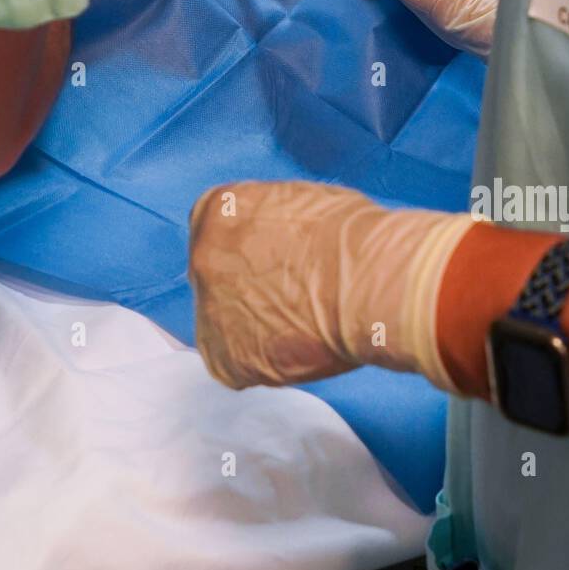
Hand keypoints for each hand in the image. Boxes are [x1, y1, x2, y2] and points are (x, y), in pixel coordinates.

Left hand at [189, 179, 476, 390]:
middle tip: (288, 297)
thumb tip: (279, 240)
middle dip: (247, 289)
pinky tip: (294, 350)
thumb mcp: (299, 203)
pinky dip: (263, 364)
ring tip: (299, 326)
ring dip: (253, 329)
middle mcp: (202, 259)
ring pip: (224, 325)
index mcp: (217, 211)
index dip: (249, 252)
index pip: (217, 234)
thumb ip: (270, 222)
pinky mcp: (226, 359)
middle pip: (216, 279)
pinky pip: (236, 367)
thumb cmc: (350, 236)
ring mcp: (210, 311)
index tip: (273, 262)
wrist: (366, 282)